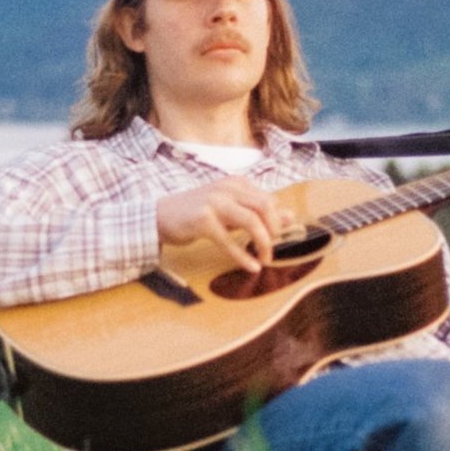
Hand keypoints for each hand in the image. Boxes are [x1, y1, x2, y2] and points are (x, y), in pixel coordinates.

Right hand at [156, 178, 291, 272]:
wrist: (159, 216)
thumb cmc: (197, 214)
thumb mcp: (231, 211)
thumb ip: (258, 213)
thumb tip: (290, 217)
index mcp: (236, 183)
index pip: (268, 200)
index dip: (277, 221)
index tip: (277, 239)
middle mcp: (227, 188)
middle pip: (265, 207)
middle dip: (274, 231)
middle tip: (272, 249)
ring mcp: (214, 202)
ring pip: (251, 221)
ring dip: (263, 243)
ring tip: (265, 259)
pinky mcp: (202, 220)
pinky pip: (229, 241)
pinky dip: (242, 256)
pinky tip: (251, 266)